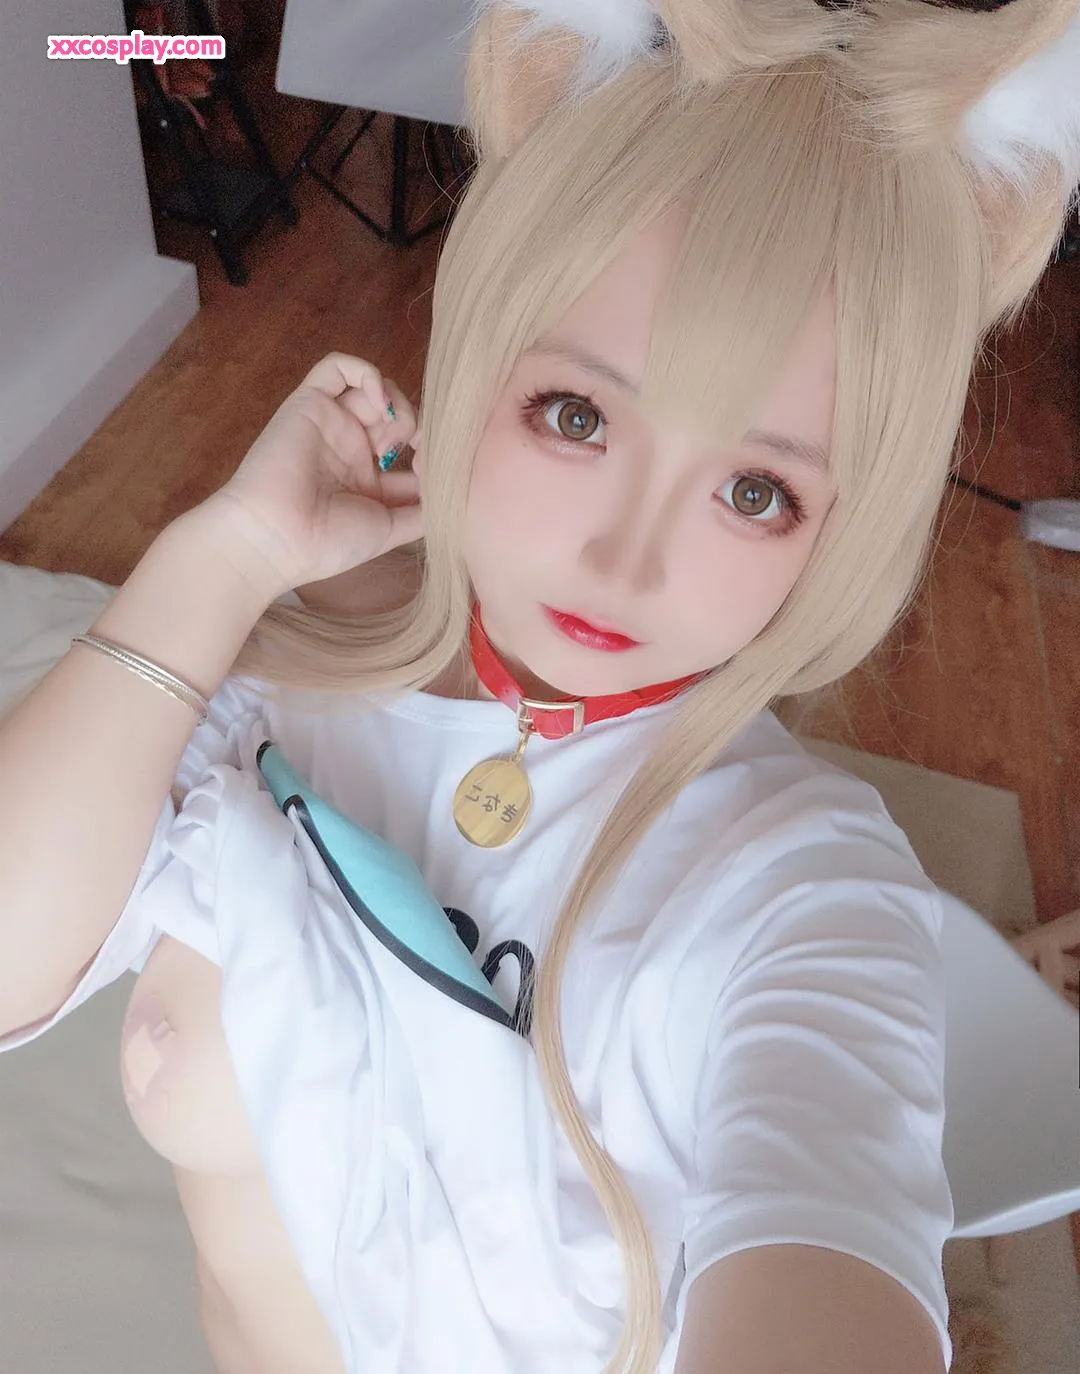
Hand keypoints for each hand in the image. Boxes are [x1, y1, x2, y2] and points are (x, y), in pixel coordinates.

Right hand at [188, 354, 422, 597]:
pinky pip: (336, 368)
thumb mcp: (388, 531)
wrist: (276, 537)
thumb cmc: (328, 543)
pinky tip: (378, 400)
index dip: (430, 452)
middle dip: (415, 426)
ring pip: (374, 388)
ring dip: (395, 402)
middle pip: (396, 414)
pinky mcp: (310, 403)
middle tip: (413, 451)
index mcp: (367, 480)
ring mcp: (331, 424)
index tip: (432, 471)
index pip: (410, 451)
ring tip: (391, 433)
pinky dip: (365, 372)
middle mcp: (350, 448)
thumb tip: (452, 495)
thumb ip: (420, 512)